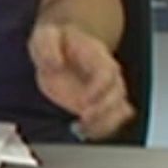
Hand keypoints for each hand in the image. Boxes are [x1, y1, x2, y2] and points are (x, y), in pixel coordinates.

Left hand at [30, 22, 134, 139]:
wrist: (64, 44)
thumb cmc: (58, 40)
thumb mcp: (46, 35)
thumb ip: (48, 47)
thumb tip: (54, 64)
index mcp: (97, 56)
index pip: (107, 72)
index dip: (100, 88)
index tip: (85, 101)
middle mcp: (108, 75)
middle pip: (118, 94)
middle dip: (103, 109)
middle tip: (84, 117)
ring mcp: (106, 91)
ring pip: (120, 111)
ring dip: (106, 123)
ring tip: (85, 129)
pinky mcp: (100, 105)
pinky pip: (112, 121)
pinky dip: (102, 129)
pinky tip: (85, 132)